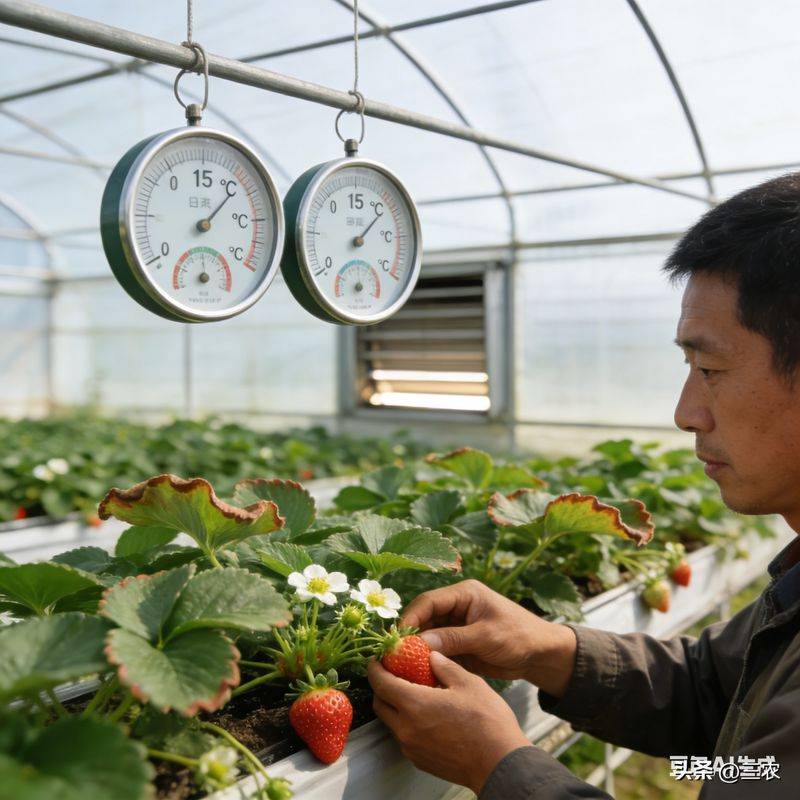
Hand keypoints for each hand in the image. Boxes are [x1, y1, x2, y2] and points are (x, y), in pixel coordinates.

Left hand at [367, 651, 529, 793]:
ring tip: (413, 692)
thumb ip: (444, 666)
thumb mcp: (468, 683)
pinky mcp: (420, 760)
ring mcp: (412, 748)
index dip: (375, 668)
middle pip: (380, 703)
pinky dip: (407, 722)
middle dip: (381, 686)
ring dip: (395, 705)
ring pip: (391, 722)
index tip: (377, 659)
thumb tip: (432, 656)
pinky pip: (404, 736)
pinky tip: (426, 714)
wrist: (499, 764)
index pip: (381, 683)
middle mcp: (406, 728)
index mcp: (414, 705)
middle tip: (393, 673)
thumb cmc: (487, 722)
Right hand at [401, 579, 576, 697]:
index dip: (411, 617)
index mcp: (464, 594)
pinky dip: (428, 659)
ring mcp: (456, 626)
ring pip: (428, 635)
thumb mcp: (487, 636)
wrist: (540, 654)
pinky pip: (437, 650)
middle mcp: (456, 607)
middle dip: (411, 635)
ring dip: (418, 649)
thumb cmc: (519, 636)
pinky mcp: (458, 644)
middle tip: (396, 655)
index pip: (429, 601)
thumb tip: (420, 643)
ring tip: (404, 666)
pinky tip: (420, 672)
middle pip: (424, 618)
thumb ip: (454, 638)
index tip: (399, 637)